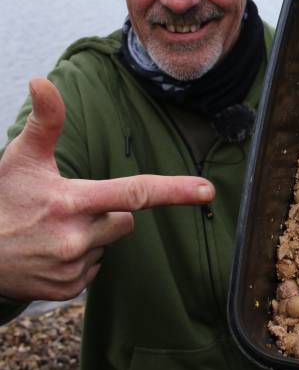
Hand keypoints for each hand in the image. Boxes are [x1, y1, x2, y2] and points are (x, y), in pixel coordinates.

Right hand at [0, 78, 214, 301]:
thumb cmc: (3, 199)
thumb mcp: (21, 158)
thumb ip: (45, 121)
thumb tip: (42, 80)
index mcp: (72, 201)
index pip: (134, 192)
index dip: (175, 190)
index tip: (207, 190)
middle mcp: (76, 237)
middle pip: (126, 219)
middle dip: (108, 212)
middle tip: (68, 210)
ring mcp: (72, 266)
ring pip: (110, 244)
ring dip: (92, 236)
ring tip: (54, 231)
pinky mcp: (67, 289)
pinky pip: (95, 269)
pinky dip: (80, 259)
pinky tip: (52, 251)